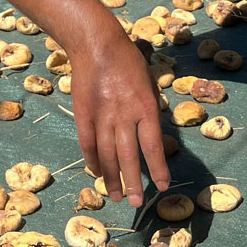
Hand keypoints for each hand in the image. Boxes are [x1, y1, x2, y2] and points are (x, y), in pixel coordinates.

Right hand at [70, 36, 170, 206]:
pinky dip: (93, 161)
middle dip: (133, 182)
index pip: (153, 146)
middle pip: (129, 157)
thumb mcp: (148, 83)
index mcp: (145, 107)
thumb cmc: (128, 60)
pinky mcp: (83, 115)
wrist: (96, 44)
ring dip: (112, 178)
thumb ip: (149, 111)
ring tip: (114, 196)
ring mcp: (102, 117)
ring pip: (107, 155)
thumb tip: (150, 136)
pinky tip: (97, 173)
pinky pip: (88, 144)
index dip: (158, 169)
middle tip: (135, 203)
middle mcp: (124, 115)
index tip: (163, 186)